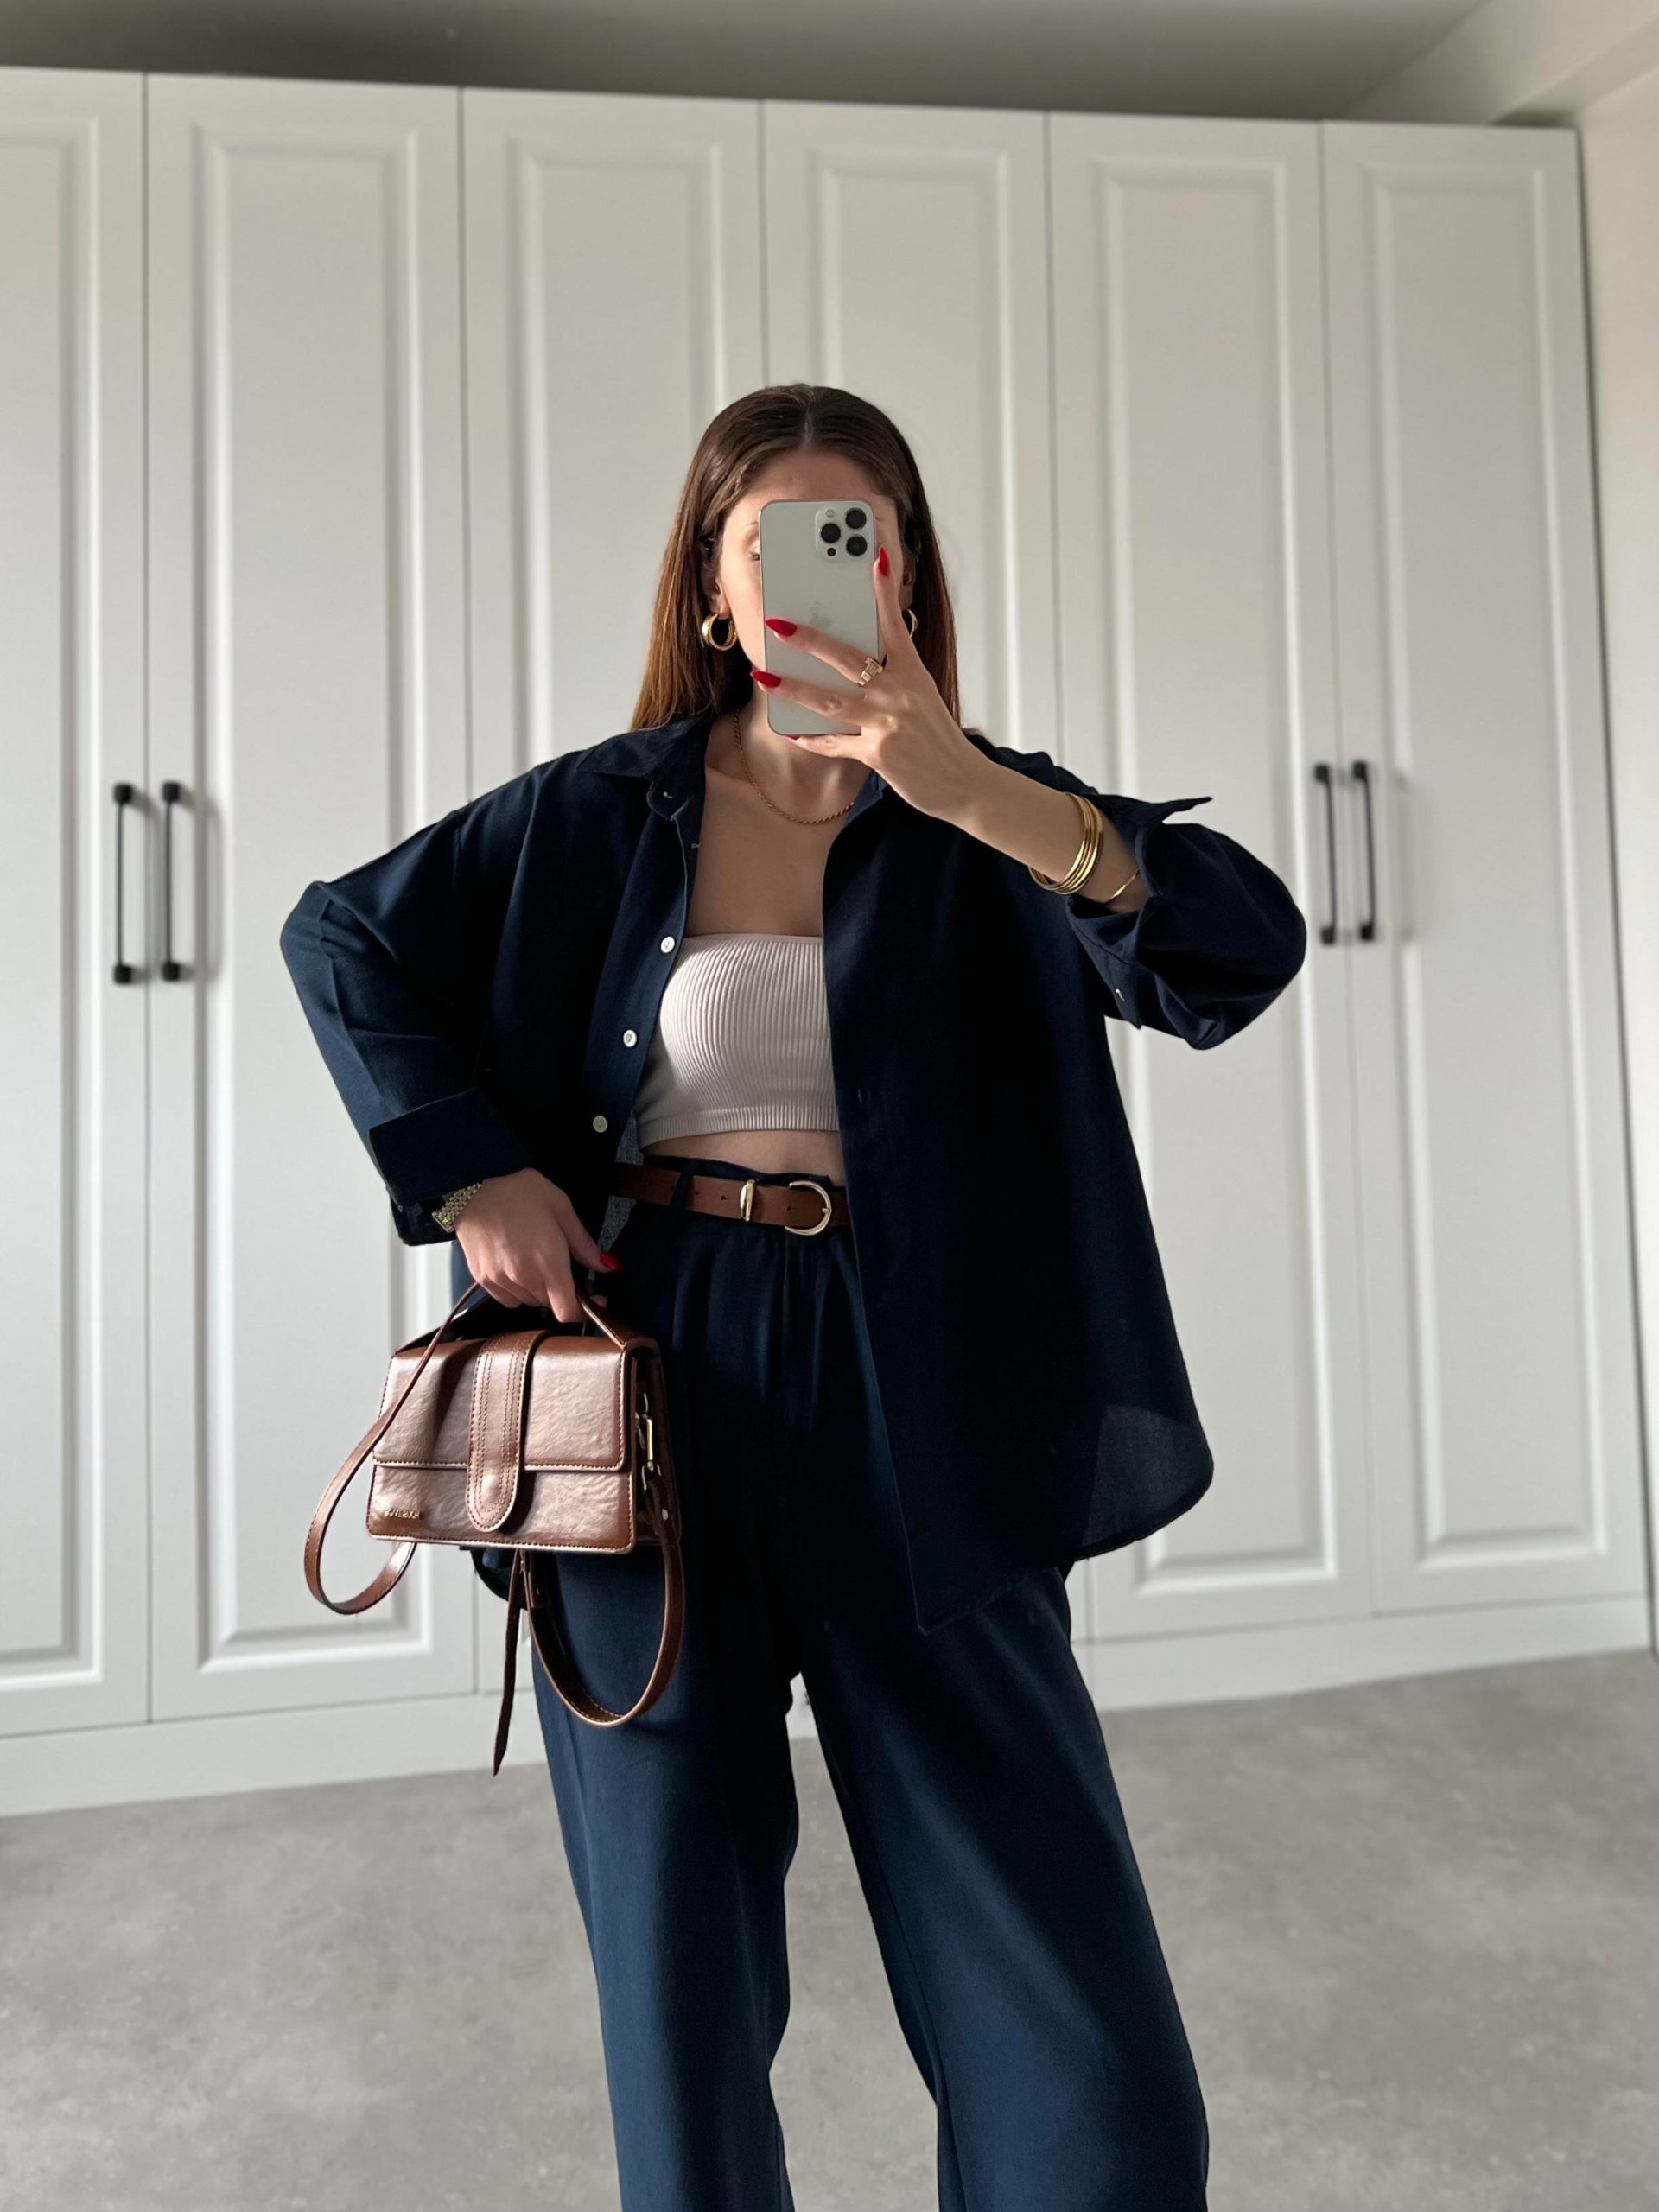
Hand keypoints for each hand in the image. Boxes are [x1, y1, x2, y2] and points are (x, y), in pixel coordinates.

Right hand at [453, 1167, 616, 1322]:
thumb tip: (608, 1267)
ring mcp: (501, 1281)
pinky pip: (509, 1299)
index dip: (583, 1311)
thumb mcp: (561, 1208)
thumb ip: (584, 1244)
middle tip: (560, 1265)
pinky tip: (517, 1267)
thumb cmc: (519, 1192)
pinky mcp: (483, 1280)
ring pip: (530, 1302)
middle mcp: (524, 1277)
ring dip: (539, 1291)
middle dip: (561, 1292)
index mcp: (548, 1261)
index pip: (567, 1311)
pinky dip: (518, 1291)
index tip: (592, 1299)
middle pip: (550, 1305)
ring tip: (535, 1260)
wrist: (473, 1188)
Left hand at [756, 544, 992, 821]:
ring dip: (792, 689)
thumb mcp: (924, 699)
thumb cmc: (940, 741)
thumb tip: (858, 666)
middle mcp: (899, 694)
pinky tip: (794, 733)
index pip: (896, 625)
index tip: (875, 561)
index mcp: (914, 674)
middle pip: (846, 660)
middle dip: (809, 640)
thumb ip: (895, 680)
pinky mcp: (877, 753)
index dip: (884, 593)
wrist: (963, 783)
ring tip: (764, 678)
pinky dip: (813, 739)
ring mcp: (887, 723)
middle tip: (778, 625)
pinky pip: (835, 743)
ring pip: (829, 701)